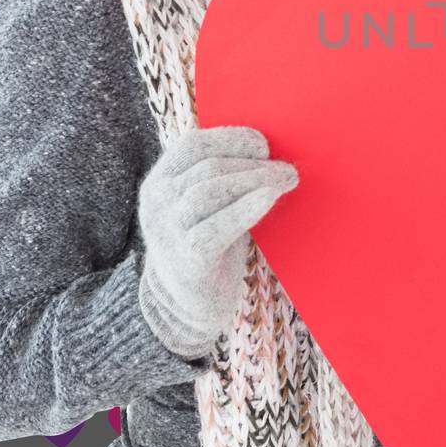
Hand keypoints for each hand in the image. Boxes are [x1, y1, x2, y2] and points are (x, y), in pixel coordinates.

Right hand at [136, 124, 299, 359]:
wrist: (186, 308)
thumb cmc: (206, 246)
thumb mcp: (204, 207)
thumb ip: (221, 179)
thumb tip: (269, 151)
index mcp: (159, 183)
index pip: (192, 145)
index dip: (230, 138)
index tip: (263, 144)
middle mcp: (157, 204)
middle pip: (208, 168)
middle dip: (253, 164)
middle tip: (287, 169)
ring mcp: (168, 232)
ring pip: (211, 192)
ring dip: (256, 180)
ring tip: (287, 180)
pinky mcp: (187, 260)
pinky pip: (217, 228)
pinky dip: (246, 209)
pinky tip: (270, 198)